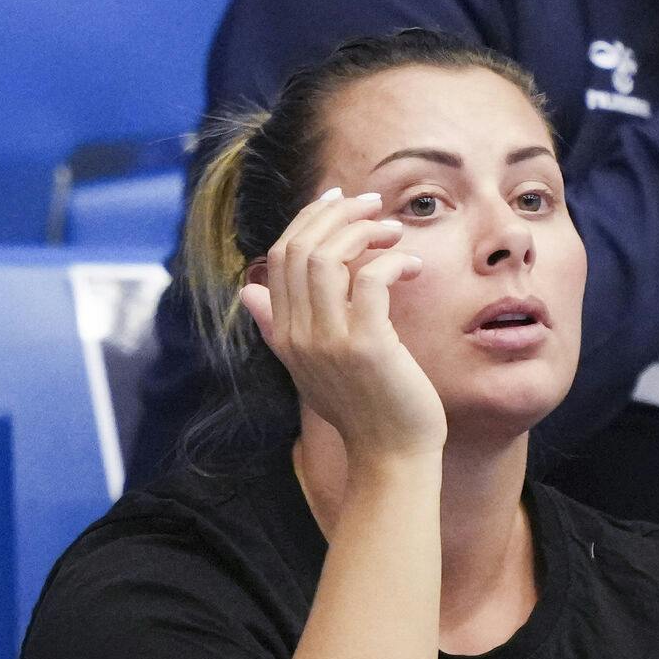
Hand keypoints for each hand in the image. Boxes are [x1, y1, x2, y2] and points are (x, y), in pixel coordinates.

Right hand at [241, 189, 445, 459]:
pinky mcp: (366, 346)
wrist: (391, 456)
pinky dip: (391, 260)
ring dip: (363, 231)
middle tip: (373, 205)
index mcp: (285, 335)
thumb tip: (247, 290)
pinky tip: (411, 266)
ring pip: (328, 256)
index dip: (309, 220)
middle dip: (338, 215)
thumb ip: (279, 326)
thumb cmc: (363, 409)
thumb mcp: (311, 366)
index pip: (280, 257)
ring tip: (393, 231)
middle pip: (300, 248)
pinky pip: (370, 278)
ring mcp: (329, 341)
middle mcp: (298, 335)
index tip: (341, 202)